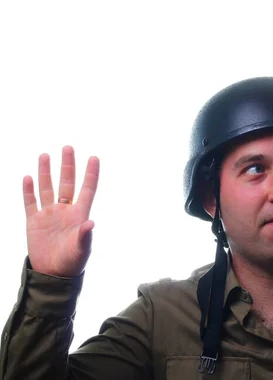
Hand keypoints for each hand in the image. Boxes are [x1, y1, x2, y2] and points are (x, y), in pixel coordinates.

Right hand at [23, 146, 99, 276]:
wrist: (52, 274)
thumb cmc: (72, 262)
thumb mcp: (81, 250)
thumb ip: (85, 236)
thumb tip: (91, 223)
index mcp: (79, 214)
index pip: (87, 189)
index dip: (91, 174)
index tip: (94, 157)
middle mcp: (65, 210)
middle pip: (66, 183)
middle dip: (67, 166)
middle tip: (68, 147)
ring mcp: (49, 214)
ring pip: (47, 188)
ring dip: (46, 172)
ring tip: (45, 155)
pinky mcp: (34, 222)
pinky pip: (30, 202)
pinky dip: (29, 190)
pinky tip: (29, 177)